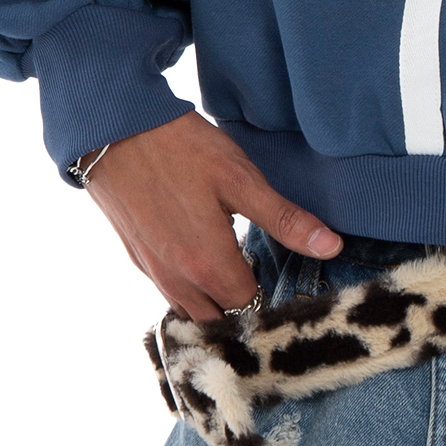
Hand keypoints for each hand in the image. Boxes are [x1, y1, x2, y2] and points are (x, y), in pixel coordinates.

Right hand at [82, 115, 341, 321]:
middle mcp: (178, 280)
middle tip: (261, 274)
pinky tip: (200, 256)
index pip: (250, 307)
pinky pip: (168, 290)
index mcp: (209, 266)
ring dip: (213, 300)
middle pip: (220, 318)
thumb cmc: (181, 148)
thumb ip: (285, 219)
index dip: (270, 296)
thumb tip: (331, 247)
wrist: (113, 128)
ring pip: (191, 309)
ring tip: (234, 270)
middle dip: (242, 305)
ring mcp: (152, 271)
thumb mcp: (241, 179)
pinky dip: (188, 287)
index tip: (282, 276)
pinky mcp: (135, 256)